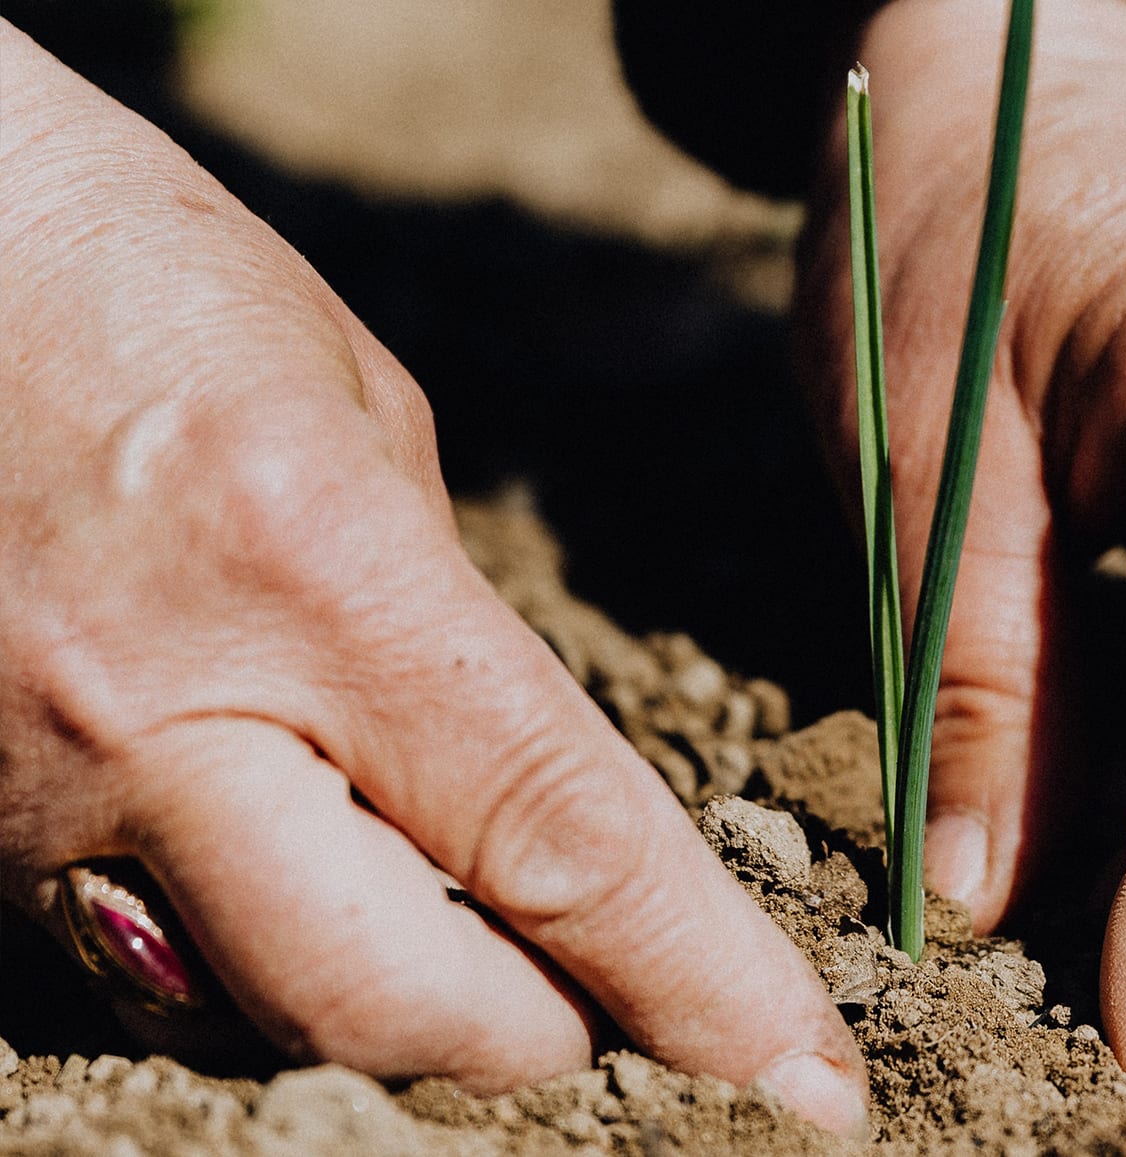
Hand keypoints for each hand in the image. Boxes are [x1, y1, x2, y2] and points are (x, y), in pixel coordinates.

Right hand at [0, 24, 864, 1134]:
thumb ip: (444, 627)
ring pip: (259, 1017)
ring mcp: (32, 800)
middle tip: (627, 1019)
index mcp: (317, 575)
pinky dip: (262, 969)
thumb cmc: (142, 284)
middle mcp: (164, 718)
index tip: (808, 1077)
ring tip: (483, 958)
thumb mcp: (360, 417)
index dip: (701, 984)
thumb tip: (516, 795)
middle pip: (397, 1005)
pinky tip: (316, 895)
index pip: (558, 841)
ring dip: (402, 1018)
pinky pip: (144, 969)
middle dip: (546, 1045)